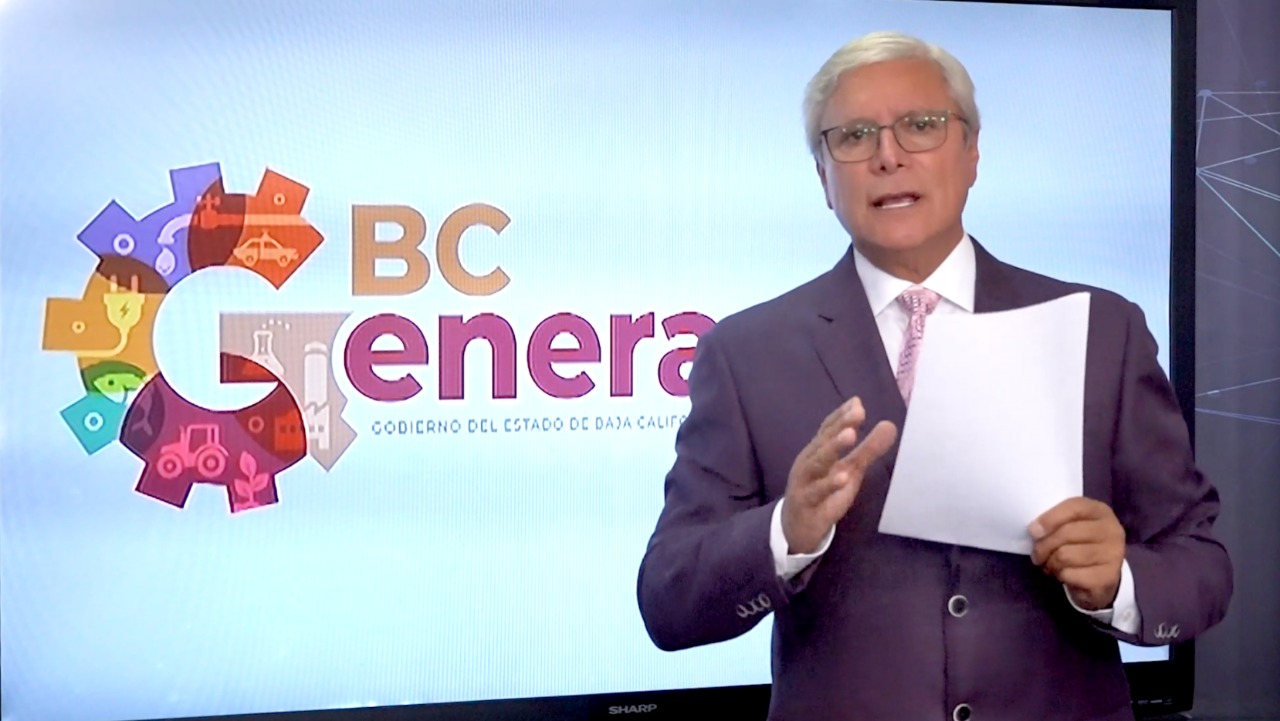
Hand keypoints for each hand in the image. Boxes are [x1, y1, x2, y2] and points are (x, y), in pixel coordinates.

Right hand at [781, 397, 897, 553]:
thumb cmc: (825, 493)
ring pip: (818, 462)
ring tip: (850, 435)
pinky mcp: (806, 502)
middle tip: (858, 412)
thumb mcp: (850, 470)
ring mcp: (805, 481)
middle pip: (823, 440)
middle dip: (840, 425)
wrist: (797, 527)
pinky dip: (829, 484)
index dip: (842, 415)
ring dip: (833, 447)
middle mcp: (808, 462)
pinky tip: (843, 477)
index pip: (827, 428)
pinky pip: (817, 492)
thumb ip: (868, 449)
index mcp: (817, 451)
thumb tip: (890, 424)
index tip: (857, 403)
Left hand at [1029, 498, 1125, 610]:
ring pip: (1065, 556)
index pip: (1074, 507)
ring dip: (1050, 563)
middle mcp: (1111, 530)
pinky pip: (1071, 574)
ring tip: (1050, 564)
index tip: (1033, 531)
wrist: (1101, 577)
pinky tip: (1063, 574)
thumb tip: (1035, 530)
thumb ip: (1056, 521)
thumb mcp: (1071, 525)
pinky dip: (1061, 576)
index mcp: (1100, 511)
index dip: (1050, 518)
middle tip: (1038, 554)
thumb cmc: (1080, 545)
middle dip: (1044, 546)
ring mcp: (1113, 554)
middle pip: (1066, 533)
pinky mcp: (1108, 576)